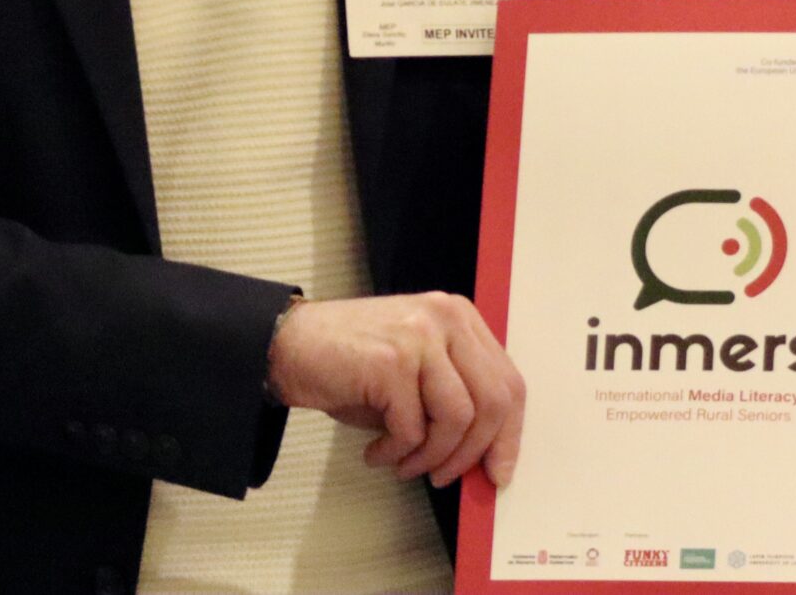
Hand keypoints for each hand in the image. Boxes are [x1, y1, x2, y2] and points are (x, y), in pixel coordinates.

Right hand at [266, 293, 526, 487]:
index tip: (498, 472)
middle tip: (444, 476)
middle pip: (493, 401)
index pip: (508, 382)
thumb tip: (481, 455)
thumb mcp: (416, 370)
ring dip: (432, 456)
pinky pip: (412, 428)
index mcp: (461, 319)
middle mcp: (448, 320)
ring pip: (458, 418)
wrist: (287, 344)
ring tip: (404, 466)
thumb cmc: (351, 364)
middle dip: (472, 453)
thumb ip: (451, 397)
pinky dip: (395, 453)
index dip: (508, 434)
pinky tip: (375, 453)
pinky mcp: (391, 362)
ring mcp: (421, 337)